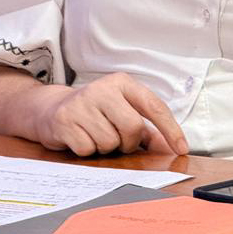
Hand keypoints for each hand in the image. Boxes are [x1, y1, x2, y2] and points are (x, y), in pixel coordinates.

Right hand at [26, 72, 188, 156]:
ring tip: (94, 135)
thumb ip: (145, 128)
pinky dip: (87, 151)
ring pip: (110, 142)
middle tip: (116, 139)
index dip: (170, 129)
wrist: (50, 109)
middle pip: (133, 128)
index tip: (181, 148)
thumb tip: (171, 146)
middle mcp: (103, 89)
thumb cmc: (95, 113)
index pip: (154, 106)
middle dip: (128, 142)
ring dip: (105, 148)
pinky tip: (80, 138)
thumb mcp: (121, 111)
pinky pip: (88, 149)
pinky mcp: (65, 120)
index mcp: (122, 83)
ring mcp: (82, 103)